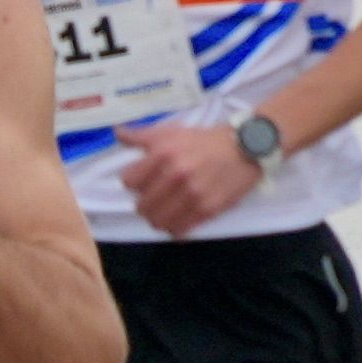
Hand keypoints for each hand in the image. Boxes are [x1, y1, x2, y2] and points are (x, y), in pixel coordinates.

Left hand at [116, 118, 265, 236]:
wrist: (245, 147)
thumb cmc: (205, 140)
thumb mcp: (172, 132)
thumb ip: (142, 135)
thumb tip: (117, 133)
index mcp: (163, 153)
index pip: (128, 182)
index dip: (133, 182)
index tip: (142, 181)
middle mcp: (176, 175)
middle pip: (141, 206)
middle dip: (144, 203)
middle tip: (153, 199)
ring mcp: (192, 195)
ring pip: (158, 222)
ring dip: (157, 219)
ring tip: (164, 211)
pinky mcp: (207, 210)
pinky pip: (179, 230)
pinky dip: (175, 228)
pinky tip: (179, 219)